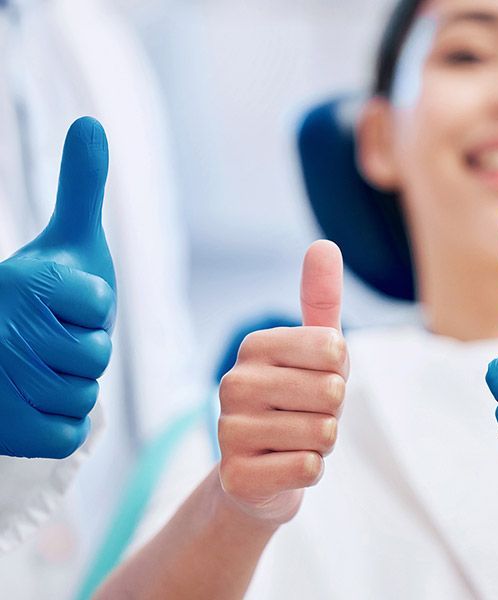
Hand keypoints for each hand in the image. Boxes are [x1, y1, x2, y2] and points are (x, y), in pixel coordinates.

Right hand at [0, 117, 115, 458]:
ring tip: (37, 369)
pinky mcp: (4, 430)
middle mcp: (2, 333)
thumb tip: (91, 124)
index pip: (98, 306)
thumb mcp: (67, 239)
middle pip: (94, 356)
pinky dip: (60, 422)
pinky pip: (67, 431)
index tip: (63, 302)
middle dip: (83, 350)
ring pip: (82, 395)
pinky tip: (32, 402)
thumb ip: (80, 186)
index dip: (92, 308)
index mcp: (19, 283)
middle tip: (49, 340)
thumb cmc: (45, 294)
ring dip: (71, 386)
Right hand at [218, 241, 347, 525]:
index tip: (316, 379)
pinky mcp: (236, 476)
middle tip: (307, 415)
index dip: (340, 372)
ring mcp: (229, 431)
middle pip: (332, 393)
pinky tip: (285, 465)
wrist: (261, 470)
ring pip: (323, 433)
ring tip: (295, 440)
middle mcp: (233, 382)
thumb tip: (324, 244)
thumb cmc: (297, 401)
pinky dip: (310, 470)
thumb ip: (320, 298)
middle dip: (333, 410)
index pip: (334, 349)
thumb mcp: (314, 349)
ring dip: (322, 442)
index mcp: (254, 346)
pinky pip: (308, 468)